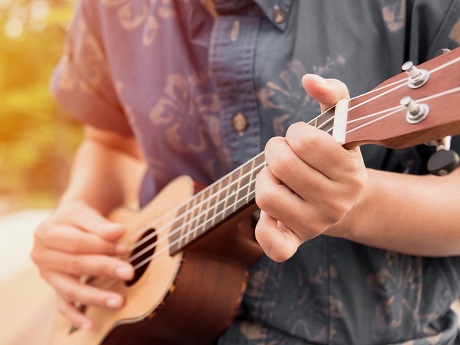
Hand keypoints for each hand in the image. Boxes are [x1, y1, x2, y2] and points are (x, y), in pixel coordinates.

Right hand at [31, 202, 133, 328]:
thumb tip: (118, 232)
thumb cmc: (78, 218)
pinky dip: (76, 316)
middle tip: (129, 272)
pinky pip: (63, 305)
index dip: (101, 245)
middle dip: (104, 269)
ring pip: (70, 289)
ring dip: (96, 297)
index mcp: (47, 233)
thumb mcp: (86, 214)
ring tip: (119, 300)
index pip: (77, 242)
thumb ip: (101, 224)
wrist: (66, 222)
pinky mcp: (54, 288)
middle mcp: (42, 256)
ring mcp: (47, 275)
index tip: (125, 247)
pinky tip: (91, 324)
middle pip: (75, 265)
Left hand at [254, 74, 369, 261]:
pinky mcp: (297, 241)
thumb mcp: (342, 125)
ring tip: (279, 179)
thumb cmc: (335, 158)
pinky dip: (264, 230)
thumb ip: (333, 94)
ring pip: (266, 196)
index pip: (304, 141)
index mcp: (349, 172)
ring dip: (265, 180)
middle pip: (280, 165)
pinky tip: (271, 214)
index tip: (302, 140)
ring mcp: (316, 225)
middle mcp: (336, 202)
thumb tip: (309, 79)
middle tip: (284, 156)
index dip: (295, 134)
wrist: (346, 203)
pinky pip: (274, 246)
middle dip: (275, 152)